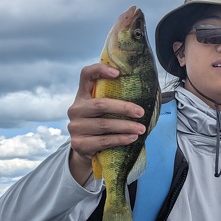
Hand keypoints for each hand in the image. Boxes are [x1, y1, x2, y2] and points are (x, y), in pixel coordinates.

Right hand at [67, 63, 145, 184]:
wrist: (85, 150)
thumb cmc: (100, 126)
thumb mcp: (102, 111)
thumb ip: (113, 100)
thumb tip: (144, 95)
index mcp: (82, 96)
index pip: (86, 75)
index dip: (100, 70)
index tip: (118, 73)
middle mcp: (76, 109)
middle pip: (100, 104)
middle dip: (124, 108)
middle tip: (141, 112)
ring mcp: (75, 127)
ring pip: (104, 125)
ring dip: (126, 127)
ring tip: (141, 129)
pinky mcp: (79, 144)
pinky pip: (104, 140)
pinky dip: (120, 139)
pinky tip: (132, 138)